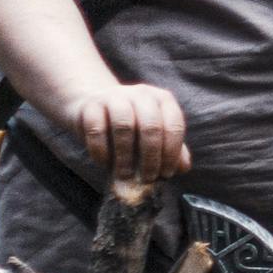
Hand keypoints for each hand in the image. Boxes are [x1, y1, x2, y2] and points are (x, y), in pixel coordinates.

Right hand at [67, 82, 190, 184]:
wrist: (92, 104)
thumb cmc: (131, 124)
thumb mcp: (155, 134)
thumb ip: (172, 149)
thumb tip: (182, 168)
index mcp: (163, 100)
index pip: (174, 126)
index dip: (171, 153)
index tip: (166, 174)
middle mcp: (141, 94)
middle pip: (151, 126)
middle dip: (151, 157)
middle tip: (147, 178)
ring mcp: (115, 97)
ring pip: (124, 126)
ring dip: (126, 156)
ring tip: (125, 175)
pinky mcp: (90, 105)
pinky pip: (97, 129)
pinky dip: (101, 150)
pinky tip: (105, 163)